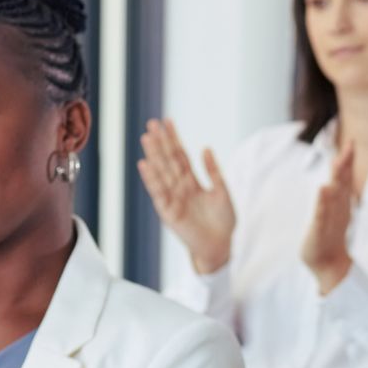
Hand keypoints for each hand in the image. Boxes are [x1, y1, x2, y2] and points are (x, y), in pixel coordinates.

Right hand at [139, 118, 236, 273]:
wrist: (221, 246)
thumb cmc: (223, 221)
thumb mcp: (222, 192)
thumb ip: (214, 171)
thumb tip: (206, 148)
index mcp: (192, 181)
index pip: (181, 155)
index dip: (174, 138)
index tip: (167, 121)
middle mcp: (180, 187)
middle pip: (168, 160)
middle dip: (161, 142)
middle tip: (151, 123)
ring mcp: (173, 198)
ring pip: (162, 172)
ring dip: (154, 155)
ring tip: (146, 138)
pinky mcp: (168, 212)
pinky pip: (158, 192)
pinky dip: (151, 179)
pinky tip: (144, 164)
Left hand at [302, 143, 355, 294]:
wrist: (327, 265)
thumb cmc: (326, 238)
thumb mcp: (328, 215)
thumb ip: (330, 198)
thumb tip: (330, 180)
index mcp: (338, 202)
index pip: (343, 178)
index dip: (347, 161)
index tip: (351, 143)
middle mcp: (336, 208)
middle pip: (342, 182)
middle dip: (345, 164)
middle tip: (350, 146)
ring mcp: (329, 218)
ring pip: (334, 195)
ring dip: (336, 178)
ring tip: (337, 162)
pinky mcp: (319, 230)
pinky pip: (321, 214)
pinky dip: (322, 203)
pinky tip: (323, 190)